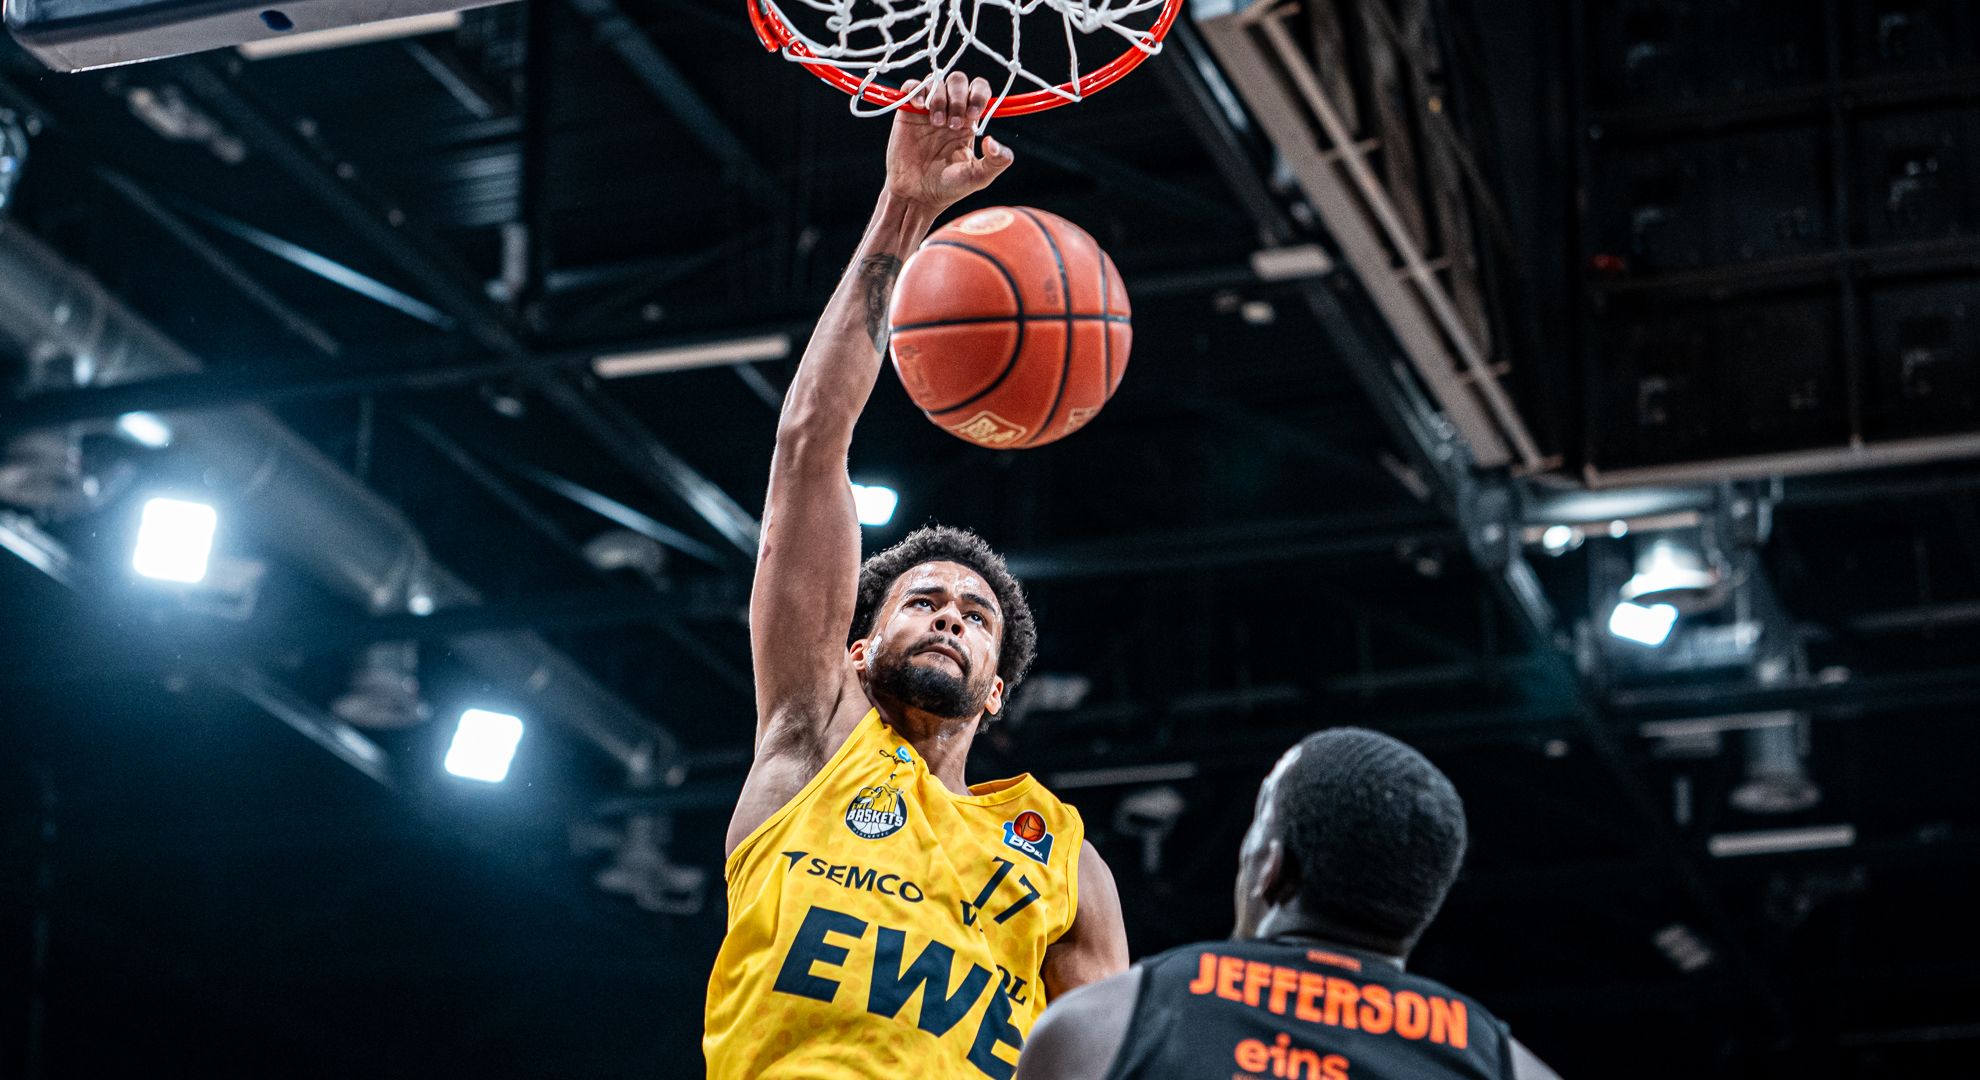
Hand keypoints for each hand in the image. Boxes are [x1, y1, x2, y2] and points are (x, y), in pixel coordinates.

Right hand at [885, 71, 1013, 213]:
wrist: (917, 195)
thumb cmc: (949, 187)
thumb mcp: (979, 178)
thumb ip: (997, 161)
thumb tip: (994, 141)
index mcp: (970, 121)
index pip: (979, 90)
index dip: (978, 94)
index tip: (973, 114)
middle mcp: (951, 110)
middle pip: (958, 80)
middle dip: (958, 97)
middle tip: (953, 125)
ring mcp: (928, 109)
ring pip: (936, 81)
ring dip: (938, 98)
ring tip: (936, 123)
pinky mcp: (908, 112)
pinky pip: (912, 87)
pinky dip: (915, 90)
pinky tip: (918, 108)